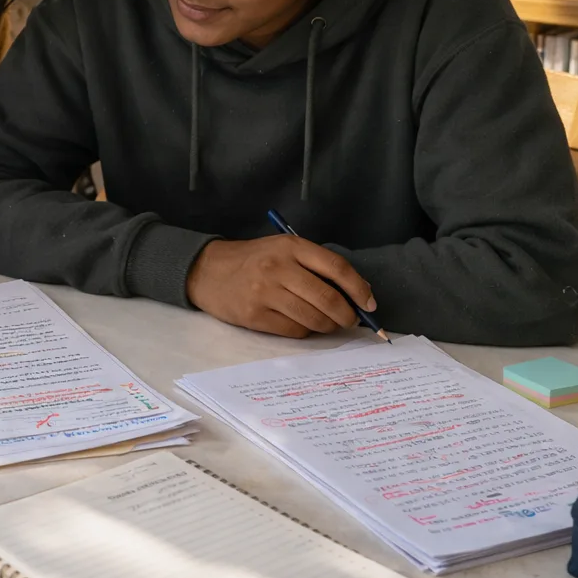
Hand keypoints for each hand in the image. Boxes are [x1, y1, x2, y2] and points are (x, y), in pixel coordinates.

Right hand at [186, 236, 375, 337]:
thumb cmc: (254, 260)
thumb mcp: (284, 249)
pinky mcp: (255, 316)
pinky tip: (302, 324)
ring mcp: (265, 293)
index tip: (369, 304)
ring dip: (328, 326)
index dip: (359, 289)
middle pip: (328, 299)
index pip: (336, 269)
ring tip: (327, 323)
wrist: (208, 271)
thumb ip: (316, 266)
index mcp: (291, 247)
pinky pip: (294, 330)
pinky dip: (306, 331)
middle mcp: (279, 268)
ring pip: (314, 318)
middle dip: (347, 315)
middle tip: (350, 320)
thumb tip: (356, 294)